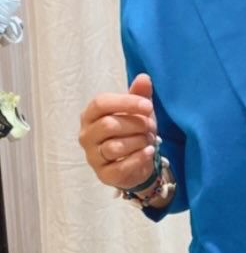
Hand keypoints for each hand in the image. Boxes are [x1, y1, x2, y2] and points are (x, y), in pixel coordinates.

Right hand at [79, 73, 158, 189]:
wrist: (136, 163)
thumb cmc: (133, 132)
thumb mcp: (138, 111)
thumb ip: (139, 94)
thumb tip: (144, 78)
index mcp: (90, 115)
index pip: (101, 103)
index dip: (126, 103)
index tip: (148, 106)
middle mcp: (86, 135)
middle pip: (109, 125)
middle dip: (136, 125)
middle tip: (151, 127)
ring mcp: (93, 156)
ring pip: (115, 147)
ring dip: (139, 141)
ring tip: (149, 140)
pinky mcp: (104, 175)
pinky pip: (121, 166)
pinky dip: (139, 158)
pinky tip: (149, 152)